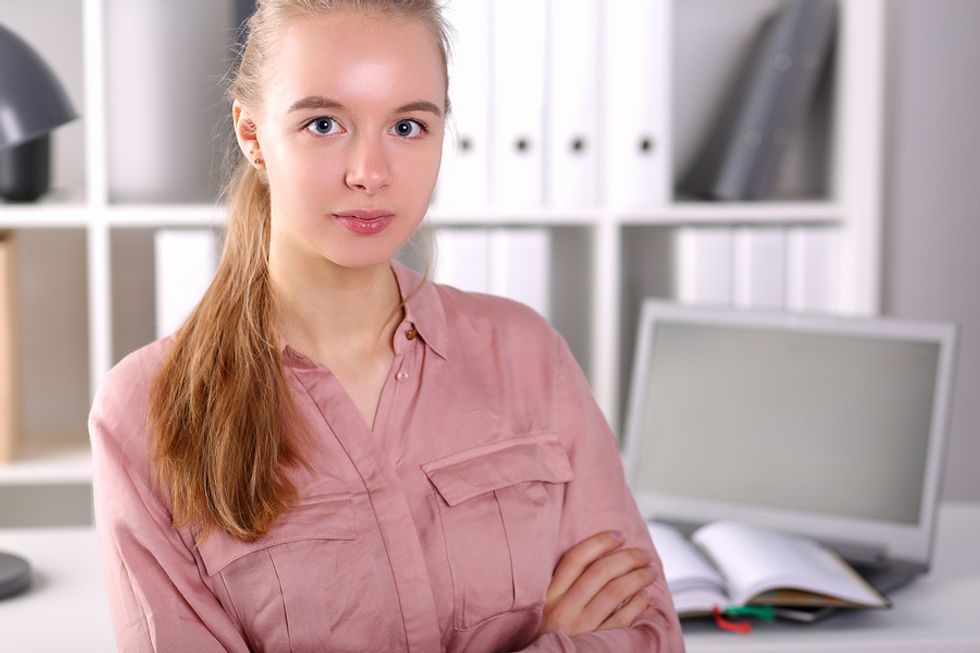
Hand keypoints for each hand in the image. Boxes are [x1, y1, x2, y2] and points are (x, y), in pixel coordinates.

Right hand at [534, 530, 656, 638]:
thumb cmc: (545, 635)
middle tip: (643, 554)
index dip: (600, 542)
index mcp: (549, 595)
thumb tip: (598, 558)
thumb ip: (562, 585)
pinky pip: (622, 620)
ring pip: (615, 593)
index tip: (619, 535)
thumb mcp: (543, 607)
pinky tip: (644, 596)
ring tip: (649, 572)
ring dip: (637, 578)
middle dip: (627, 558)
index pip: (576, 558)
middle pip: (601, 572)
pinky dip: (637, 604)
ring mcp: (581, 628)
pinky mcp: (596, 644)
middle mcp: (563, 609)